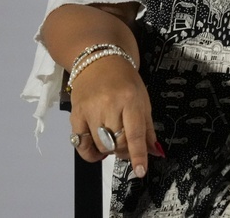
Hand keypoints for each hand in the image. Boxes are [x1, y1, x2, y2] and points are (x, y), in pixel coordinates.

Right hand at [68, 56, 161, 176]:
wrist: (100, 59)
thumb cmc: (124, 79)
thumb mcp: (143, 99)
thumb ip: (148, 127)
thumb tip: (154, 152)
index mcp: (130, 99)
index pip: (135, 133)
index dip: (138, 155)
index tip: (141, 170)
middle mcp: (109, 105)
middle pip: (118, 142)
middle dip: (125, 150)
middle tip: (127, 146)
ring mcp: (90, 110)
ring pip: (101, 145)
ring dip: (109, 150)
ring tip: (113, 140)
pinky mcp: (75, 114)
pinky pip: (81, 144)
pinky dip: (90, 152)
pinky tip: (98, 148)